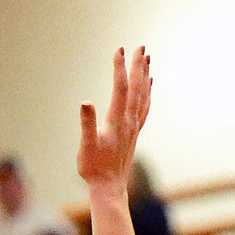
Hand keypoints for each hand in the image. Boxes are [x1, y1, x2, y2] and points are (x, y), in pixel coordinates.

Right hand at [77, 46, 151, 189]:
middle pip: (136, 88)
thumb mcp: (85, 146)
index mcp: (116, 121)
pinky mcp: (134, 132)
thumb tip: (85, 102)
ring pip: (143, 95)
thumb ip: (86, 123)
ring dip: (145, 76)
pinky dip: (148, 92)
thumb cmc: (94, 168)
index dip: (119, 68)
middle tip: (140, 47)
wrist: (110, 187)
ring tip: (147, 59)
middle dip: (138, 66)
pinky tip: (148, 85)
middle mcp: (129, 121)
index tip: (119, 50)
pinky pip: (145, 107)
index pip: (120, 88)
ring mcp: (134, 126)